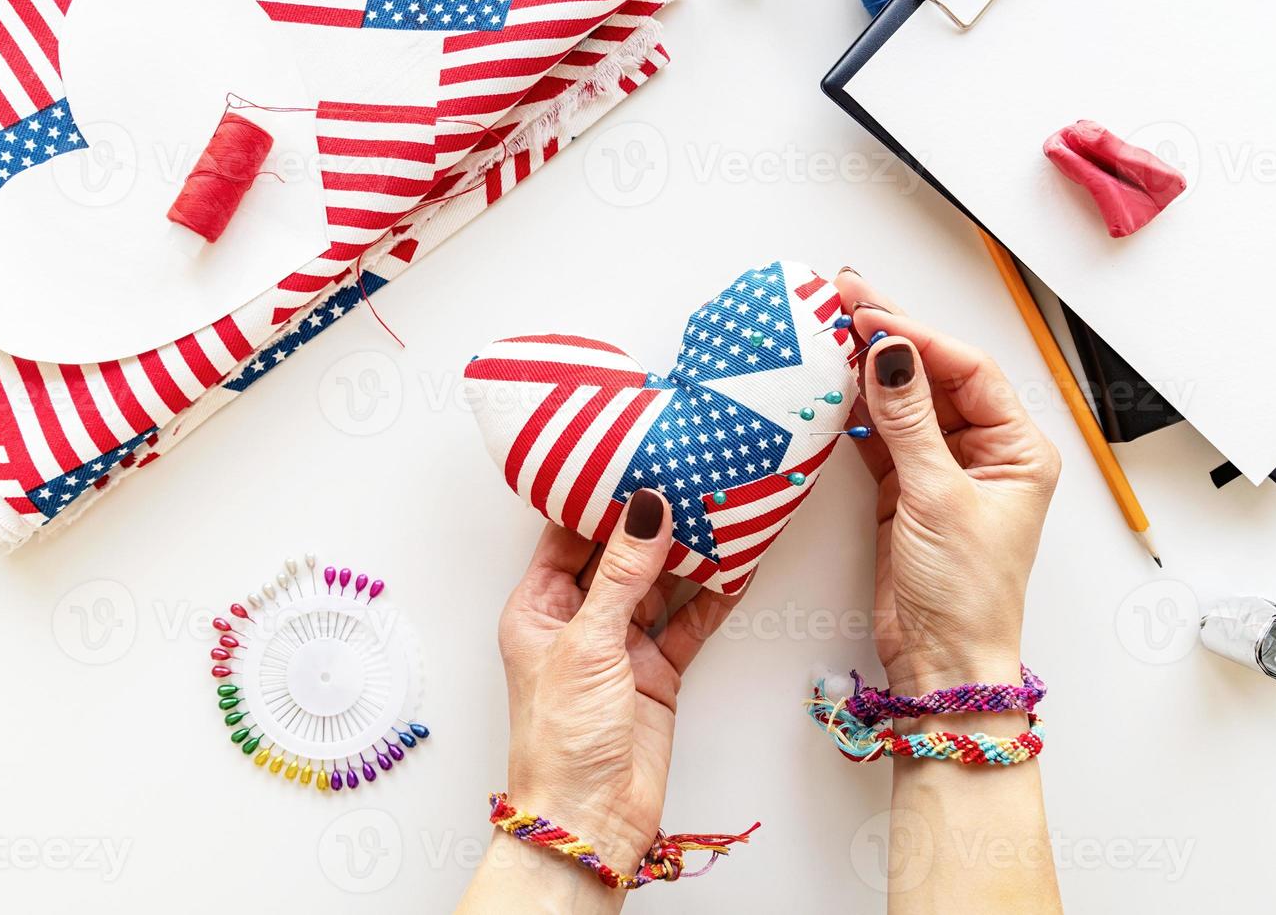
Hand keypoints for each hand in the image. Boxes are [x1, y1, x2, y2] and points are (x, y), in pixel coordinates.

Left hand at [496, 490, 739, 871]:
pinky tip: (737, 568)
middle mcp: (579, 620)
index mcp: (538, 607)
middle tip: (688, 476)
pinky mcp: (658, 670)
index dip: (597, 499)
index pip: (567, 536)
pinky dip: (713, 598)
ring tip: (721, 510)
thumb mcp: (588, 643)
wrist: (591, 818)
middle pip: (618, 555)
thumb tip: (644, 507)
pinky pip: (689, 622)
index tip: (632, 458)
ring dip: (688, 555)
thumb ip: (621, 573)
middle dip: (652, 521)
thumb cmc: (562, 738)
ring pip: (659, 584)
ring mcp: (621, 645)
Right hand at [835, 270, 1060, 693]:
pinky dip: (856, 413)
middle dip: (891, 339)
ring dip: (869, 371)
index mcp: (1017, 449)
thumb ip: (909, 422)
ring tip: (829, 332)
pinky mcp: (906, 494)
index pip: (967, 370)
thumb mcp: (937, 498)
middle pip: (935, 378)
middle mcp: (985, 454)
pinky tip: (832, 386)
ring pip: (905, 404)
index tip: (870, 316)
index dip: (918, 337)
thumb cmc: (964, 594)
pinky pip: (882, 438)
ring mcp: (943, 473)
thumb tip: (891, 352)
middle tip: (843, 297)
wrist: (942, 665)